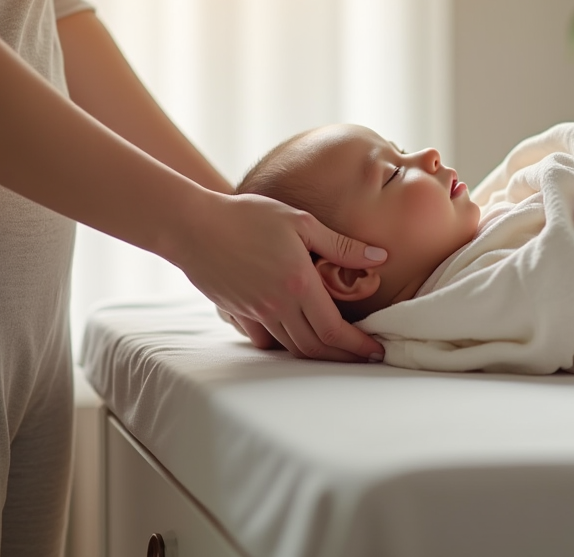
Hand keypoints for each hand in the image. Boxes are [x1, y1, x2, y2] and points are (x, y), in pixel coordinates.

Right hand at [170, 191, 386, 360]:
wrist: (193, 225)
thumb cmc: (248, 216)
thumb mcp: (301, 222)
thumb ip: (342, 245)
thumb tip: (380, 258)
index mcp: (298, 284)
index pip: (335, 330)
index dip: (359, 346)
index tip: (376, 351)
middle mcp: (277, 306)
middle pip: (316, 347)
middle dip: (345, 357)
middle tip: (365, 357)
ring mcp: (255, 313)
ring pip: (292, 347)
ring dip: (319, 353)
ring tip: (339, 349)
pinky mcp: (239, 313)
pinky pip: (265, 340)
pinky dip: (284, 345)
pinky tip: (296, 335)